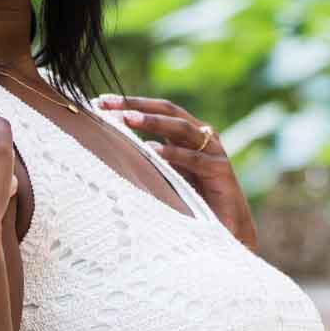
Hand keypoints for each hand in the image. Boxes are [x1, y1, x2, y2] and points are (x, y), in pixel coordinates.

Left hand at [97, 94, 257, 251]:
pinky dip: (172, 153)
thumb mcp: (165, 174)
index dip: (130, 103)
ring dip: (152, 121)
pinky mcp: (221, 170)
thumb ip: (147, 157)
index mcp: (186, 134)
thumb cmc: (193, 201)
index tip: (100, 101)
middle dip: (136, 105)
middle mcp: (201, 135)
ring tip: (126, 119)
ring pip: (181, 128)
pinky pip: (194, 158)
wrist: (229, 228)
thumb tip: (110, 143)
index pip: (156, 110)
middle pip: (168, 110)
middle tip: (108, 104)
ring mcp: (213, 150)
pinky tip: (151, 150)